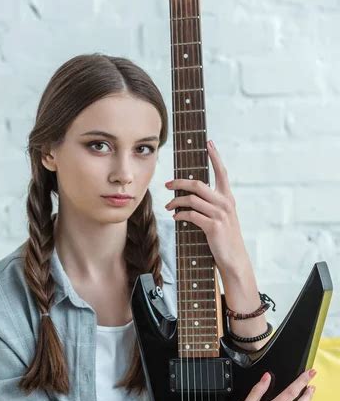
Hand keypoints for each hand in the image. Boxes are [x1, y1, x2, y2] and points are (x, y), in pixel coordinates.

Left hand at [164, 139, 246, 270]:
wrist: (234, 258)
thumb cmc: (224, 237)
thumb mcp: (221, 216)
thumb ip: (211, 203)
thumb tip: (189, 195)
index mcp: (228, 197)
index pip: (222, 171)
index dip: (215, 155)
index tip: (208, 142)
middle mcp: (225, 202)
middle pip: (198, 184)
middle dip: (179, 182)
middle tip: (167, 184)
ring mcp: (220, 214)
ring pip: (192, 199)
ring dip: (176, 202)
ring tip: (168, 206)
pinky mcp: (213, 226)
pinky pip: (191, 215)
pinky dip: (180, 215)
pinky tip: (176, 217)